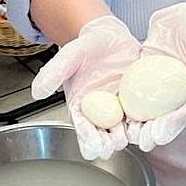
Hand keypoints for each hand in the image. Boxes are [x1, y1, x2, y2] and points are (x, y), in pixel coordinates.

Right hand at [32, 16, 140, 160]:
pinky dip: (145, 125)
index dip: (88, 139)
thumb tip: (37, 92)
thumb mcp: (69, 55)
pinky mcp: (137, 105)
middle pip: (104, 136)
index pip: (83, 129)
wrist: (110, 38)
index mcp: (82, 109)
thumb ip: (53, 72)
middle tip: (113, 143)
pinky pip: (142, 119)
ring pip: (124, 131)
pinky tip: (148, 127)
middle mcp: (101, 115)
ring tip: (130, 136)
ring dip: (128, 137)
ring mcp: (120, 112)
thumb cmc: (87, 48)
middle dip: (108, 143)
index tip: (93, 147)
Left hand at [126, 3, 185, 152]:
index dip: (171, 126)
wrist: (179, 19)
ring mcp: (157, 92)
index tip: (160, 135)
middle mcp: (174, 97)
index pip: (182, 114)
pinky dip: (126, 109)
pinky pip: (134, 98)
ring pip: (147, 114)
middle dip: (151, 133)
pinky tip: (115, 117)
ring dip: (137, 127)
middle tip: (140, 141)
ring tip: (126, 136)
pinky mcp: (143, 83)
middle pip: (163, 120)